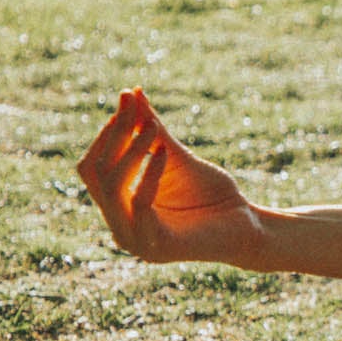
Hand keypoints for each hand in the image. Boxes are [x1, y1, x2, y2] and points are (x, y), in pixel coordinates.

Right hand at [76, 89, 263, 266]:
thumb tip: (132, 92)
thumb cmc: (214, 195)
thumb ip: (152, 131)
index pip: (92, 166)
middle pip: (95, 173)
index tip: (127, 100)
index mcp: (118, 206)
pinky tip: (162, 151)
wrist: (249, 229)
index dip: (108, 133)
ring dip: (130, 151)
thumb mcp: (177, 158)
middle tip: (135, 109)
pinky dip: (149, 173)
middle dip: (115, 137)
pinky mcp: (155, 247)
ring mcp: (134, 239)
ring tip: (151, 127)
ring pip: (112, 187)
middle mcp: (119, 225)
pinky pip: (140, 204)